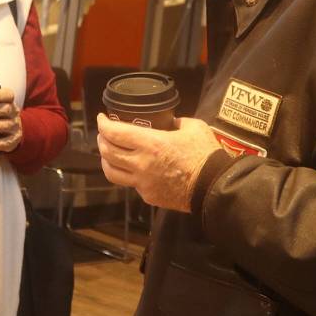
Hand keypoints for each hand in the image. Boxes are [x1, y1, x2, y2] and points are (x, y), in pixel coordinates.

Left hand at [97, 115, 221, 211]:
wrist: (213, 187)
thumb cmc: (205, 154)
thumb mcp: (193, 127)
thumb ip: (177, 121)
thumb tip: (170, 121)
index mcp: (151, 143)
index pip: (114, 133)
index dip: (103, 124)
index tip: (102, 118)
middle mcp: (141, 164)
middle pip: (107, 152)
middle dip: (101, 140)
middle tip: (104, 133)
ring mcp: (142, 183)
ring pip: (111, 172)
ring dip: (106, 159)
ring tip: (109, 152)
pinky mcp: (148, 196)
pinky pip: (130, 184)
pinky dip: (126, 173)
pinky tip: (132, 168)